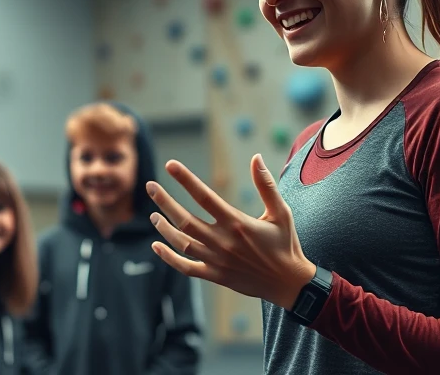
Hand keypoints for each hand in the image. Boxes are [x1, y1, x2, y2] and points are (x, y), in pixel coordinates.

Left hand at [146, 154, 316, 310]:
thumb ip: (266, 185)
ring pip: (182, 243)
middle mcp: (223, 241)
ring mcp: (217, 260)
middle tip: (151, 187)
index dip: (186, 180)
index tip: (170, 165)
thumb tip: (256, 157)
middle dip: (165, 202)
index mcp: (237, 223)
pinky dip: (169, 258)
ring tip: (153, 215)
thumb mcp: (281, 212)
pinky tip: (156, 246)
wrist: (289, 283)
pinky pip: (186, 268)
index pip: (205, 197)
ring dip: (164, 228)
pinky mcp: (215, 275)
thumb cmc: (285, 244)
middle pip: (185, 220)